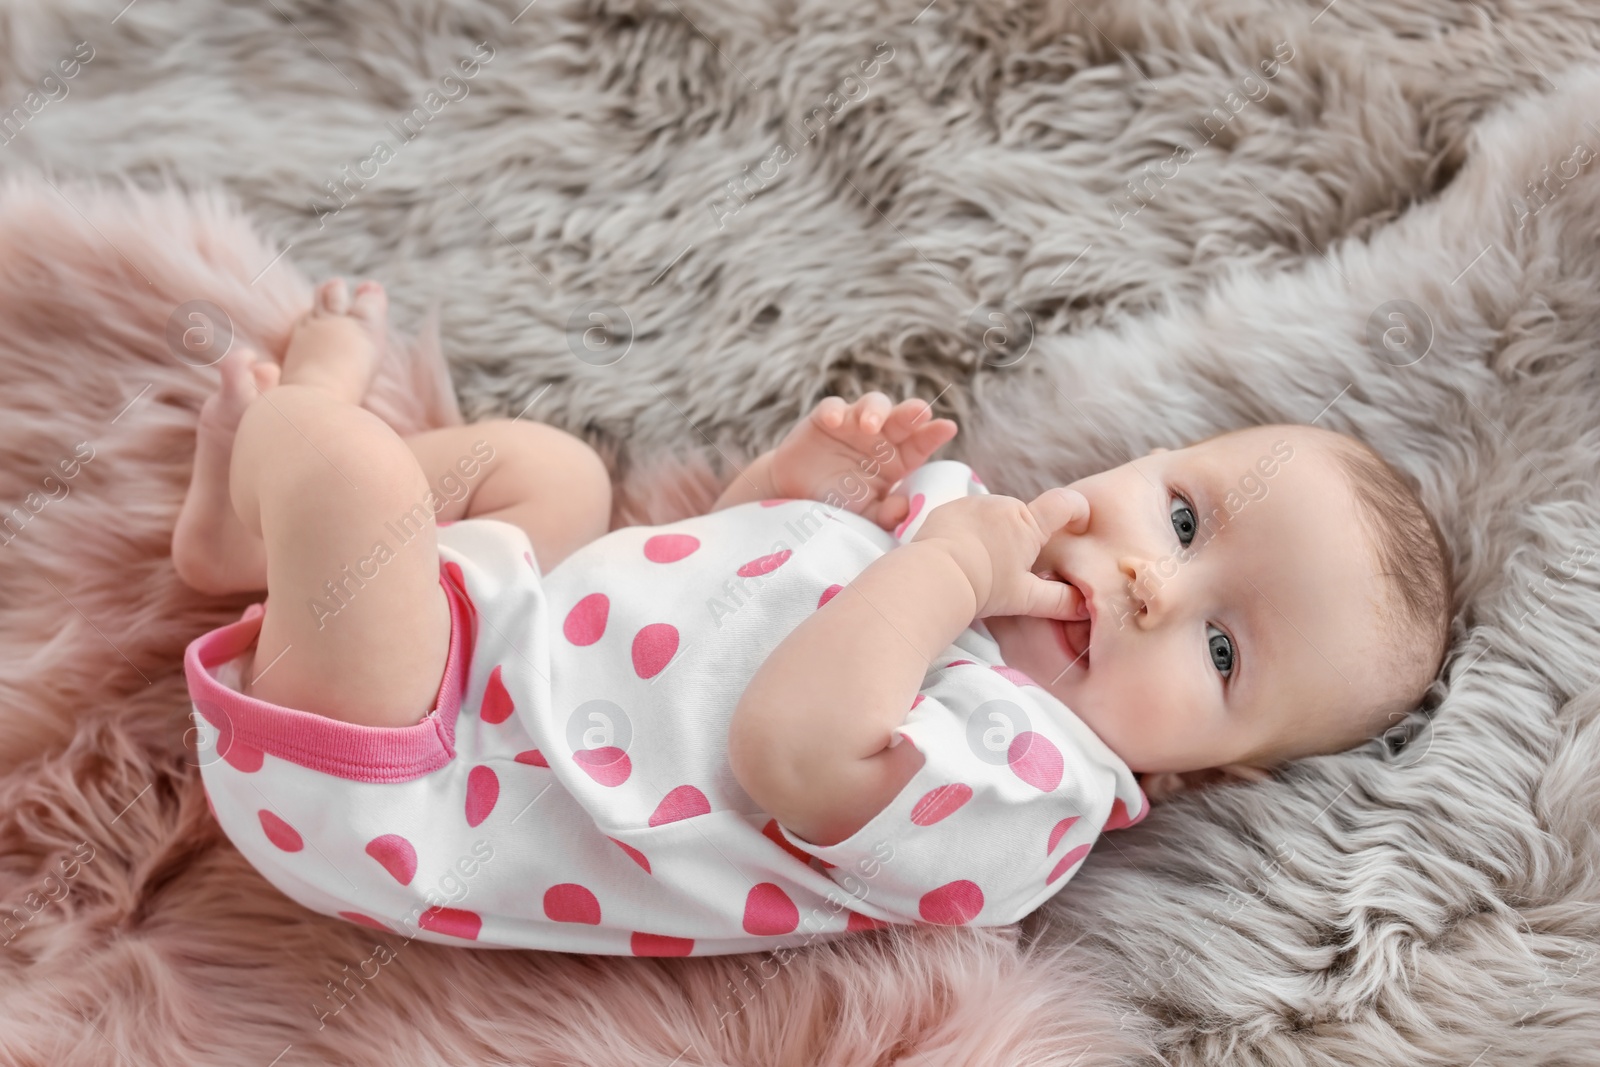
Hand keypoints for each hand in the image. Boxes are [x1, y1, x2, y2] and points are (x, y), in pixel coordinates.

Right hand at [769, 392, 958, 528]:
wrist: (798, 495)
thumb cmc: (838, 502)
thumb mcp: (864, 513)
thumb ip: (885, 513)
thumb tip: (904, 509)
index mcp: (897, 458)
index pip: (920, 443)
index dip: (933, 434)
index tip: (948, 427)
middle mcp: (880, 436)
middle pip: (901, 418)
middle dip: (911, 413)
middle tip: (920, 411)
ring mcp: (854, 424)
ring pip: (871, 404)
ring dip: (874, 411)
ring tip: (870, 425)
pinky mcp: (825, 418)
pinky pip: (832, 407)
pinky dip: (834, 411)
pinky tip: (834, 422)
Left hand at [909, 489, 1088, 618]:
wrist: (933, 578)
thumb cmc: (983, 588)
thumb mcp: (1025, 598)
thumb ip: (1059, 601)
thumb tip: (1085, 606)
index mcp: (1028, 524)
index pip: (1065, 502)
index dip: (1076, 510)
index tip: (1076, 525)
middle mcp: (1003, 505)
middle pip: (1024, 516)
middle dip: (1022, 537)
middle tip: (1009, 567)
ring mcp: (974, 503)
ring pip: (995, 515)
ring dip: (994, 532)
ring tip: (981, 563)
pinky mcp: (950, 506)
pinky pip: (968, 515)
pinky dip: (969, 530)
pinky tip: (961, 554)